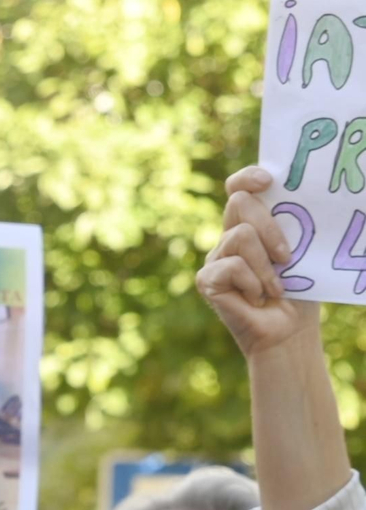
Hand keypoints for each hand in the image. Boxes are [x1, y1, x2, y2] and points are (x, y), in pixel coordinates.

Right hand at [198, 166, 319, 357]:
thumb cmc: (300, 291)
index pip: (238, 188)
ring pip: (240, 236)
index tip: (267, 180)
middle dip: (270, 226)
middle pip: (239, 203)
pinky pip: (232, 265)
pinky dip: (253, 283)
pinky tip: (256, 299)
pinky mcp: (207, 279)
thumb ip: (289, 225)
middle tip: (287, 256)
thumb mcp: (301, 250)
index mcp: (251, 224)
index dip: (247, 177)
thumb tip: (295, 199)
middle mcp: (228, 236)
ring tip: (275, 287)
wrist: (288, 331)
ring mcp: (214, 258)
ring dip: (266, 265)